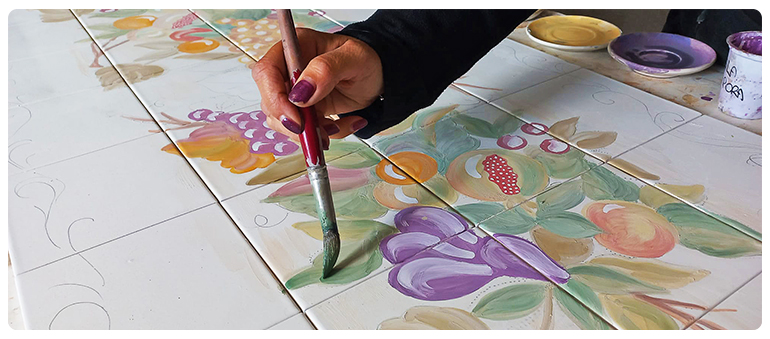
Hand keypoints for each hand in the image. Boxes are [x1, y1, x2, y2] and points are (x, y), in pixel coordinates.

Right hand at [252, 28, 382, 147]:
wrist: (378, 77)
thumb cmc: (366, 60)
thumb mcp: (354, 59)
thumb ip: (326, 70)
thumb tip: (300, 92)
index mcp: (295, 48)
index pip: (266, 72)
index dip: (274, 98)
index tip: (296, 120)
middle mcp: (289, 70)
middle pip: (269, 101)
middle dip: (292, 123)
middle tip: (318, 133)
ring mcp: (294, 92)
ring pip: (282, 121)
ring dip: (308, 132)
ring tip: (336, 127)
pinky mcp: (303, 111)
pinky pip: (301, 131)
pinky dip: (321, 135)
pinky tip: (342, 125)